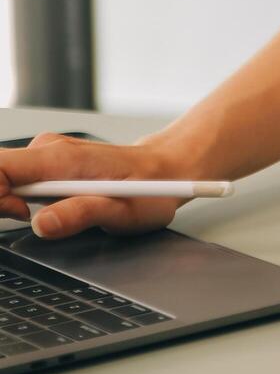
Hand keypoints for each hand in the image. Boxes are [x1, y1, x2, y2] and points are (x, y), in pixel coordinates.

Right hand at [0, 133, 187, 238]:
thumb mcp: (124, 212)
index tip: (17, 215)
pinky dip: (22, 200)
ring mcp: (46, 154)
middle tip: (35, 218)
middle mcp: (48, 149)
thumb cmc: (151, 190)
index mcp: (61, 158)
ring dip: (12, 203)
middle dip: (0, 203)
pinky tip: (53, 207)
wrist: (168, 171)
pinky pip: (16, 180)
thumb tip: (43, 224)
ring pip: (4, 178)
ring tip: (55, 213)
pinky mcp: (47, 164)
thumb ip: (82, 215)